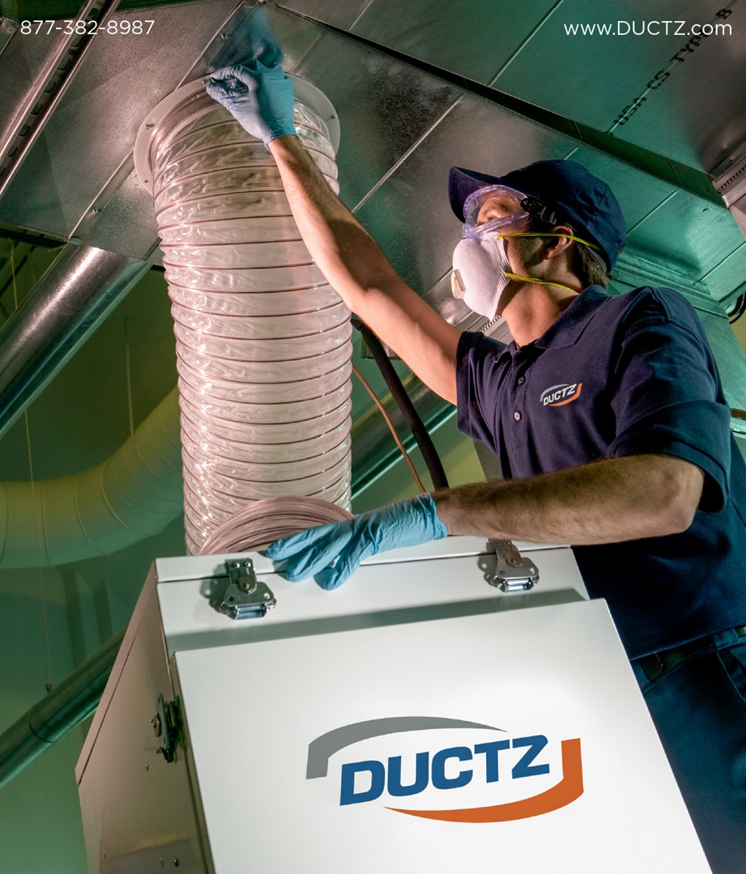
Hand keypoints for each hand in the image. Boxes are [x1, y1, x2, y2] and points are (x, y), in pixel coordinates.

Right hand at [205, 61, 295, 145]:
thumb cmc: (258, 121)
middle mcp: (271, 74)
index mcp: (258, 77)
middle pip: (251, 65)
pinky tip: (262, 87)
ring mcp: (281, 81)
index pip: (237, 70)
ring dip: (255, 72)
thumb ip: (223, 94)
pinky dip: (267, 79)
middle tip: (231, 80)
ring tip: (247, 82)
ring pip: (266, 68)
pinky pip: (276, 77)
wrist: (279, 134)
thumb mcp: (237, 106)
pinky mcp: (287, 89)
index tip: (215, 78)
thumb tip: (211, 87)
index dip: (224, 73)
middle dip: (239, 71)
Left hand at [264, 494, 447, 588]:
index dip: (296, 540)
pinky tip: (330, 579)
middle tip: (273, 556)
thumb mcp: (374, 536)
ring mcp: (363, 531)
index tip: (278, 547)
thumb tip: (340, 560)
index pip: (317, 533)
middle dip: (292, 547)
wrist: (427, 512)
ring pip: (328, 546)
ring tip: (294, 571)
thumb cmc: (404, 524)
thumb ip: (356, 546)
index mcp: (351, 526)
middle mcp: (352, 525)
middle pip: (315, 536)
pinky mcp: (376, 538)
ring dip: (309, 559)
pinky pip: (354, 556)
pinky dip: (340, 569)